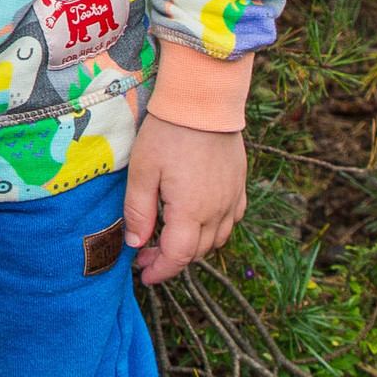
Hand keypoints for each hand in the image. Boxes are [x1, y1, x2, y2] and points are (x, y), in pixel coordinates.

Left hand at [123, 116, 246, 284]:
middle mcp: (217, 210)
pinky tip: (198, 219)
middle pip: (197, 252)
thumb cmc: (167, 133)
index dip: (160, 271)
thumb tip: (137, 244)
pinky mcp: (239, 184)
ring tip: (169, 238)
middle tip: (147, 254)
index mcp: (191, 211)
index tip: (144, 276)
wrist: (204, 100)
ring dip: (193, 246)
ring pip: (217, 239)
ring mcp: (232, 198)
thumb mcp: (142, 171)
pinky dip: (214, 229)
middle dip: (172, 260)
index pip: (178, 257)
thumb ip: (138, 211)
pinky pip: (231, 219)